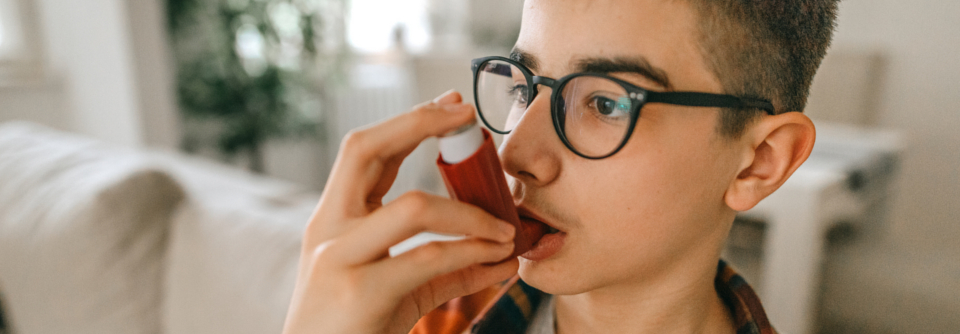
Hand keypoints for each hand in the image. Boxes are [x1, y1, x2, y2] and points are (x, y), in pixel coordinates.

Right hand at [282, 90, 519, 333]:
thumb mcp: (399, 292)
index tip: (450, 105)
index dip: (408, 122)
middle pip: (364, 148)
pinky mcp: (360, 293)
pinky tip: (498, 260)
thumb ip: (446, 269)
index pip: (364, 150)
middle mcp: (328, 229)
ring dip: (471, 213)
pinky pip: (428, 259)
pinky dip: (471, 254)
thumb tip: (501, 255)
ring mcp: (339, 257)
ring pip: (415, 207)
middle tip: (466, 117)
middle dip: (419, 122)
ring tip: (506, 230)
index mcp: (332, 219)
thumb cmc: (357, 331)